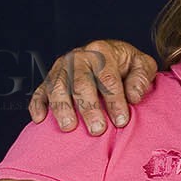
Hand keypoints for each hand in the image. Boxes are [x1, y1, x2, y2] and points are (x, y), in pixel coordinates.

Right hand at [27, 40, 156, 133]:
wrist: (109, 57)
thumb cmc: (127, 66)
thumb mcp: (142, 65)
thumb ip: (141, 78)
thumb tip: (133, 96)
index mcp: (102, 51)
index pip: (107, 77)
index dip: (115, 101)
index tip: (122, 121)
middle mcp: (78, 57)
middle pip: (81, 83)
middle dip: (89, 108)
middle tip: (97, 129)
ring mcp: (61, 68)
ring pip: (57, 87)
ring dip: (62, 108)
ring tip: (69, 127)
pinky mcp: (48, 80)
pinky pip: (39, 92)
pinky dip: (37, 105)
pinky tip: (41, 119)